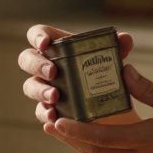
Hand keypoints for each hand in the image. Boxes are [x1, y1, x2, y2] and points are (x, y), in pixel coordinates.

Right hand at [18, 24, 133, 124]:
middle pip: (27, 60)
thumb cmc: (108, 74)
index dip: (37, 36)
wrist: (113, 107)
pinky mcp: (48, 110)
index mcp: (58, 46)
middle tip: (53, 72)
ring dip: (39, 90)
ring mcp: (44, 88)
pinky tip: (53, 118)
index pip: (38, 34)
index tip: (45, 44)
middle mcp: (45, 66)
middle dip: (37, 65)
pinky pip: (40, 111)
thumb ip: (119, 47)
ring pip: (30, 86)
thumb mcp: (115, 60)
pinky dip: (44, 114)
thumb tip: (124, 39)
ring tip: (54, 97)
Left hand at [43, 65, 152, 152]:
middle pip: (94, 151)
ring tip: (59, 130)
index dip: (77, 131)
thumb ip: (147, 89)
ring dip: (78, 145)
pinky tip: (85, 138)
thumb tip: (122, 70)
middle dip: (68, 138)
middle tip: (47, 122)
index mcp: (148, 140)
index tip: (57, 121)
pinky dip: (95, 150)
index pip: (103, 138)